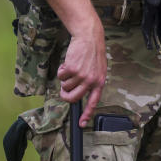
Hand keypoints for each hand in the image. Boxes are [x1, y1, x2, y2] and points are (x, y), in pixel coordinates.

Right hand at [39, 0, 106, 127]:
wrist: (90, 37)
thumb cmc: (92, 53)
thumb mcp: (98, 68)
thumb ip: (91, 82)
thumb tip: (79, 95)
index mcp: (100, 82)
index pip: (93, 101)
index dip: (87, 113)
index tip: (82, 124)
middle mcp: (91, 81)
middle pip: (73, 98)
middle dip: (65, 95)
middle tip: (64, 89)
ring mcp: (82, 76)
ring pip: (65, 87)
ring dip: (64, 79)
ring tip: (71, 67)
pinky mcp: (72, 69)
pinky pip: (60, 76)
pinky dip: (61, 70)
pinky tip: (68, 61)